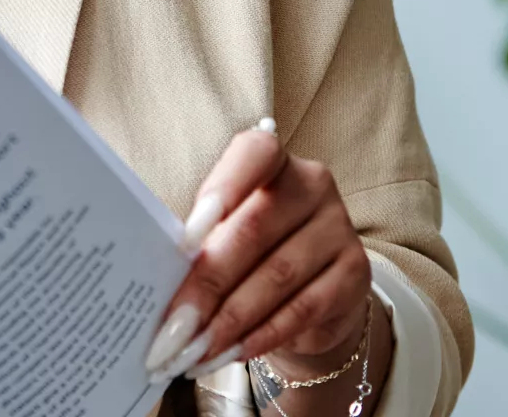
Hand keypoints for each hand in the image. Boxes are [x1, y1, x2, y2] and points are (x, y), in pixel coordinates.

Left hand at [139, 121, 383, 398]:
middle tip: (172, 327)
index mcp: (274, 163)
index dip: (223, 188)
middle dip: (207, 284)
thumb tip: (153, 280)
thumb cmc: (252, 254)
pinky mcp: (355, 274)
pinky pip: (302, 309)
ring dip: (229, 320)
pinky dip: (261, 335)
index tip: (188, 234)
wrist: (313, 292)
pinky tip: (229, 354)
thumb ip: (201, 243)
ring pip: (277, 277)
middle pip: (254, 230)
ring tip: (192, 352)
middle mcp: (312, 187)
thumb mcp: (226, 235)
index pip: (256, 154)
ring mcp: (338, 229)